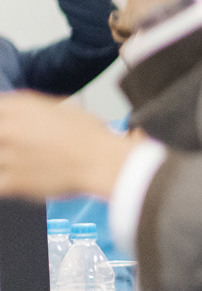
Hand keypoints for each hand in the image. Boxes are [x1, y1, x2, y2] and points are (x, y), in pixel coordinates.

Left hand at [0, 99, 135, 200]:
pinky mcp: (13, 182)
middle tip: (14, 149)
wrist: (103, 161)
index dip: (3, 122)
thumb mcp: (59, 108)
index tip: (8, 131)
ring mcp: (8, 156)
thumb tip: (18, 114)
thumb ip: (30, 110)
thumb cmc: (91, 137)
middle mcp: (8, 129)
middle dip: (4, 143)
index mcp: (18, 107)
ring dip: (5, 162)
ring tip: (23, 164)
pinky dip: (5, 183)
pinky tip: (17, 181)